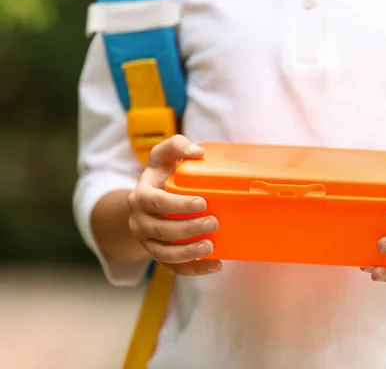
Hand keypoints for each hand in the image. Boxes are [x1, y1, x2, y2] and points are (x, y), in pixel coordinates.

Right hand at [127, 135, 221, 275]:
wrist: (146, 203)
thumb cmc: (161, 176)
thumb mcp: (163, 157)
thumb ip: (176, 146)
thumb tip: (198, 152)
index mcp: (140, 197)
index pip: (155, 202)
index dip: (178, 204)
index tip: (202, 202)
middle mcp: (140, 222)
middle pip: (161, 230)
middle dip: (188, 228)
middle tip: (214, 222)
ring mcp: (148, 242)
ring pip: (165, 254)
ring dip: (188, 253)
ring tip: (211, 247)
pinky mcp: (159, 256)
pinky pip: (174, 268)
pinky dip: (195, 270)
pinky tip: (216, 264)